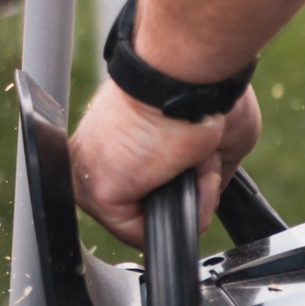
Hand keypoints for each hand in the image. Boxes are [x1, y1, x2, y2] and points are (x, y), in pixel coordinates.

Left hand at [67, 73, 262, 248]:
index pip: (139, 189)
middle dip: (189, 190)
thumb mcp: (214, 139)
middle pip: (145, 208)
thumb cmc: (206, 89)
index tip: (198, 159)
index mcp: (114, 142)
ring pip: (149, 221)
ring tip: (199, 157)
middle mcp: (95, 157)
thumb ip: (203, 175)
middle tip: (202, 153)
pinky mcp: (98, 192)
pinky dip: (188, 209)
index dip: (181, 185)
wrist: (193, 75)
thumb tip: (205, 198)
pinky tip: (194, 169)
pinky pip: (147, 230)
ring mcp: (90, 175)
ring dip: (191, 198)